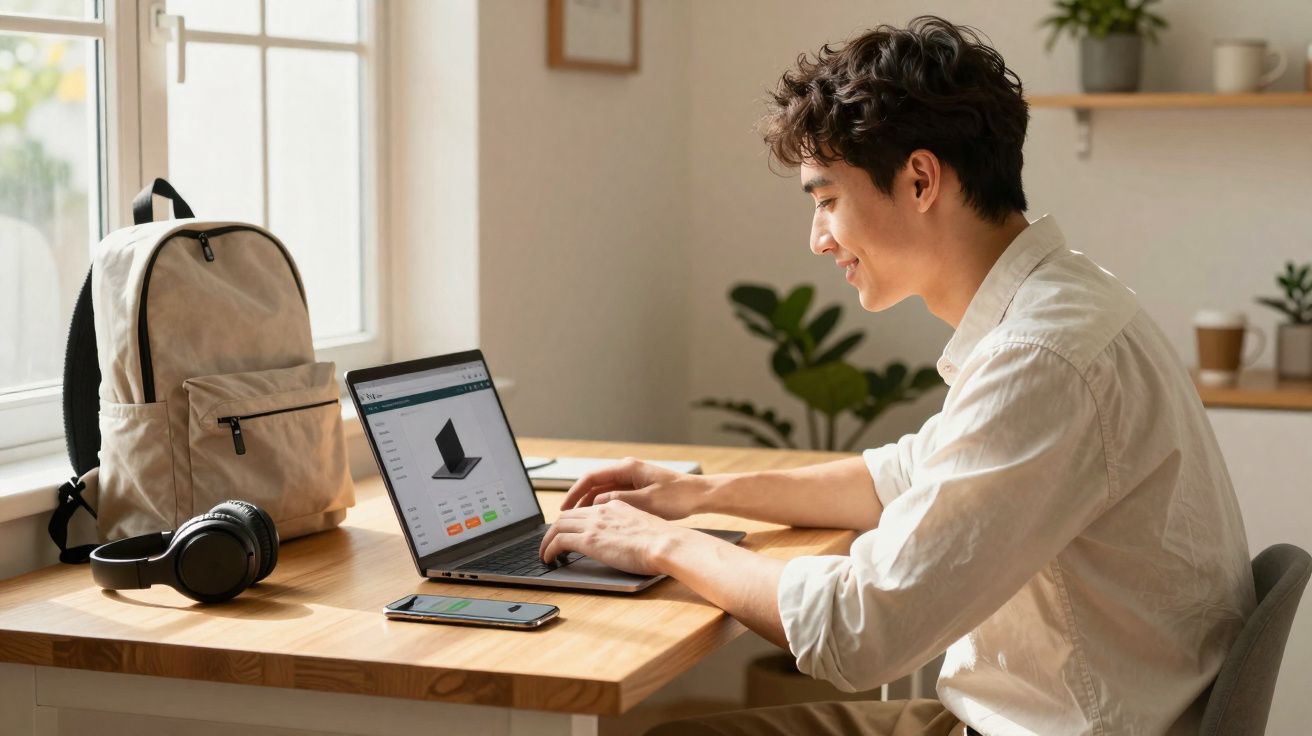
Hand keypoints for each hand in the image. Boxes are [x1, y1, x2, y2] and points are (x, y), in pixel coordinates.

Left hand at [538, 499, 686, 575]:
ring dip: (547, 540)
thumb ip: (628, 529)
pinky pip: (559, 541)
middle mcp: (601, 511)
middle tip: (550, 543)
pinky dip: (549, 549)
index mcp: (615, 505)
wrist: (665, 544)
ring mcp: (594, 524)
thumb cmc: (662, 542)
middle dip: (554, 529)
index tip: (567, 531)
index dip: (572, 521)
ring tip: (544, 554)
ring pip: (558, 526)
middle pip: (567, 516)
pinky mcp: (589, 539)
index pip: (585, 510)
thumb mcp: (643, 527)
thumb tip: (625, 542)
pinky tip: (549, 559)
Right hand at [559, 457, 715, 519]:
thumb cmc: (678, 496)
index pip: (591, 477)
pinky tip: (597, 522)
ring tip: (577, 523)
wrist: (700, 495)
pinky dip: (602, 508)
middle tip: (564, 518)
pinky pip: (612, 497)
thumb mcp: (646, 501)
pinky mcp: (637, 489)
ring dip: (589, 506)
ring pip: (602, 491)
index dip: (574, 492)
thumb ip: (619, 501)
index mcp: (627, 468)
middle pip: (593, 484)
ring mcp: (632, 480)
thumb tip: (596, 505)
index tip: (563, 507)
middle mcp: (627, 471)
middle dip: (578, 500)